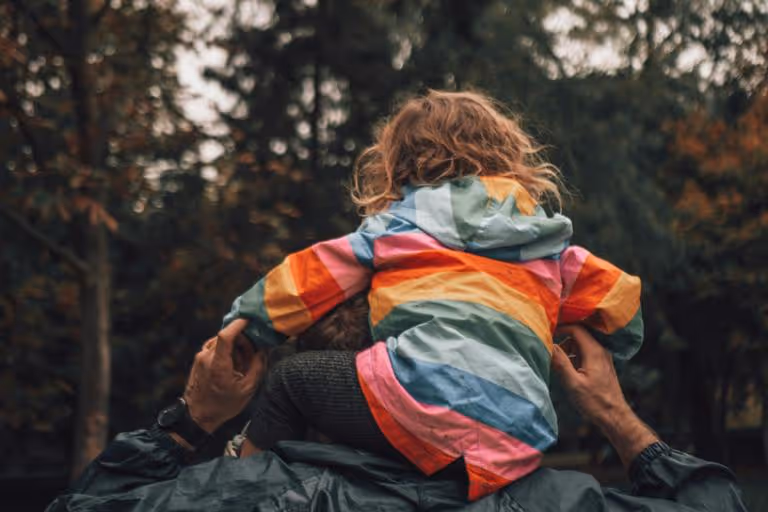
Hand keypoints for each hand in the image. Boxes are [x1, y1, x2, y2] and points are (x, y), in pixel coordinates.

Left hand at [183, 319, 264, 433]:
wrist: (197, 416)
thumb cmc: (223, 405)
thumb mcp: (247, 389)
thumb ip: (257, 366)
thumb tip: (263, 350)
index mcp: (218, 364)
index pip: (226, 335)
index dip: (239, 324)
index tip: (250, 319)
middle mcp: (206, 357)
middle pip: (227, 337)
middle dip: (242, 340)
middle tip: (252, 353)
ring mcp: (200, 358)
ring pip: (221, 342)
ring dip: (234, 347)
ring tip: (242, 363)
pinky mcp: (198, 360)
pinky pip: (214, 348)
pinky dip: (226, 351)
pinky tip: (232, 365)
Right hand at [552, 325, 658, 467]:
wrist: (614, 417)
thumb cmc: (594, 402)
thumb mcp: (572, 382)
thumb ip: (560, 362)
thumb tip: (547, 344)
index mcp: (594, 351)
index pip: (576, 329)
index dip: (560, 328)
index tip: (547, 333)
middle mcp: (600, 351)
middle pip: (578, 335)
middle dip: (562, 339)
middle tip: (550, 349)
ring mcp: (602, 358)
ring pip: (581, 345)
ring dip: (567, 349)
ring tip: (557, 363)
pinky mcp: (601, 366)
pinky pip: (585, 354)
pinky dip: (574, 357)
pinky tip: (568, 370)